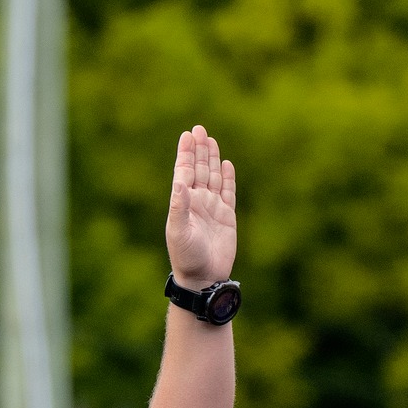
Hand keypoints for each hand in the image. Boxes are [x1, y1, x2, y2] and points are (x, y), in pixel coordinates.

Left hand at [165, 124, 236, 287]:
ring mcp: (212, 208)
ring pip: (212, 177)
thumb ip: (180, 204)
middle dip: (199, 150)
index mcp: (183, 203)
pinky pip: (228, 192)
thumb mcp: (179, 230)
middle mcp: (197, 202)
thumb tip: (179, 180)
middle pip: (198, 169)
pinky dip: (227, 178)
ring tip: (210, 139)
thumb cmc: (187, 257)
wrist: (204, 278)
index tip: (188, 135)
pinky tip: (226, 164)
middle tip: (199, 129)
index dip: (186, 153)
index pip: (184, 172)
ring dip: (211, 158)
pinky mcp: (227, 217)